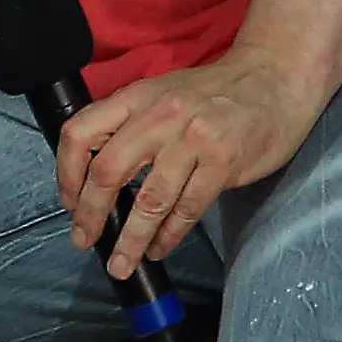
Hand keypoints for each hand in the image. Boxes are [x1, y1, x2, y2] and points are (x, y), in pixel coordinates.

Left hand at [54, 44, 320, 276]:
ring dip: (131, 239)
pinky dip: (169, 235)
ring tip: (122, 263)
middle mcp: (159, 114)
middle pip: (108, 171)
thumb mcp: (160, 93)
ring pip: (149, 200)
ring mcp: (193, 137)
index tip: (69, 203)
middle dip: (91, 214)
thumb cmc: (212, 92)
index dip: (66, 173)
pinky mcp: (224, 161)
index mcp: (135, 96)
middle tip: (84, 241)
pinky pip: (187, 209)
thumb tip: (96, 178)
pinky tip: (159, 248)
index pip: (80, 133)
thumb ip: (129, 125)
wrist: (274, 78)